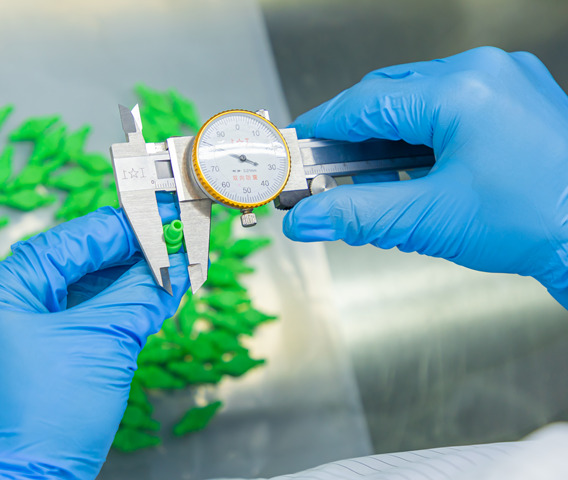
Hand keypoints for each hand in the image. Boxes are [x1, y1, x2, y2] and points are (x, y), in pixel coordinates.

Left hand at [0, 206, 188, 478]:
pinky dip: (117, 307)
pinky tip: (150, 297)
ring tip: (170, 270)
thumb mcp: (103, 342)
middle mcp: (6, 301)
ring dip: (128, 282)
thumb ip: (140, 295)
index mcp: (3, 287)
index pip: (73, 240)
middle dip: (130, 256)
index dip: (124, 229)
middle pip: (78, 261)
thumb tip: (175, 265)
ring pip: (83, 288)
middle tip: (174, 245)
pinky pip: (83, 315)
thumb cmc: (47, 414)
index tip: (164, 220)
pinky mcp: (40, 350)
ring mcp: (21, 327)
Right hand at [283, 47, 567, 307]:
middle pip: (389, 95)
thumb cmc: (536, 223)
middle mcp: (485, 72)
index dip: (323, 127)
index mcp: (460, 91)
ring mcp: (506, 81)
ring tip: (373, 180)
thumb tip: (307, 218)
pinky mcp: (517, 97)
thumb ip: (357, 215)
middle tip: (329, 171)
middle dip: (354, 136)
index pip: (364, 102)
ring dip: (388, 139)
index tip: (297, 146)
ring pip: (419, 100)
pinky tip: (414, 170)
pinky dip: (422, 136)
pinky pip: (450, 105)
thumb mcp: (429, 219)